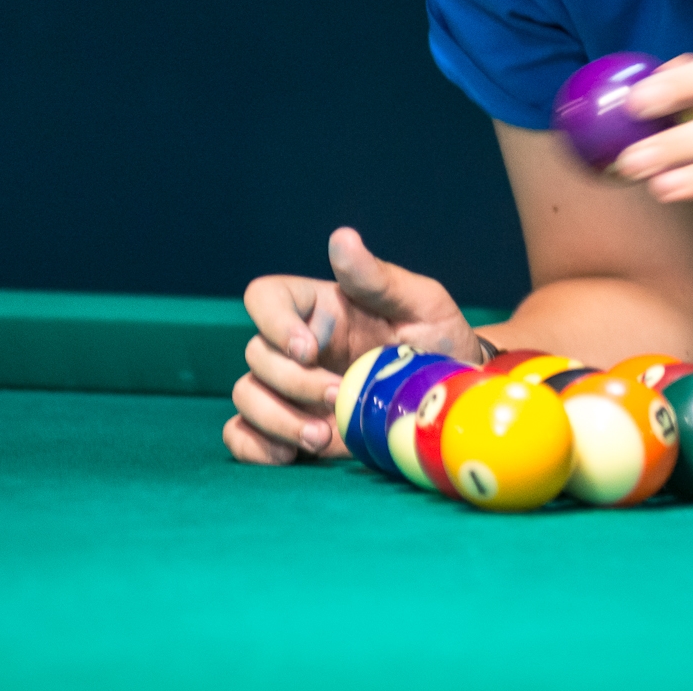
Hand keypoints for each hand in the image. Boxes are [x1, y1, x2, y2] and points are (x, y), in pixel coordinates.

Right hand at [223, 227, 479, 465]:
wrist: (449, 400)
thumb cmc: (439, 339)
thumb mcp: (421, 303)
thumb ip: (378, 277)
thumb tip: (341, 237)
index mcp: (320, 308)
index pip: (266, 297)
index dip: (274, 321)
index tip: (307, 349)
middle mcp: (295, 347)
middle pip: (256, 354)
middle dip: (293, 381)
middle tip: (341, 397)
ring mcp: (289, 391)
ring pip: (246, 396)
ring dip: (275, 419)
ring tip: (321, 436)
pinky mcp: (290, 430)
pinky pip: (243, 436)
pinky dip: (254, 447)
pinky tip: (290, 454)